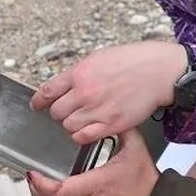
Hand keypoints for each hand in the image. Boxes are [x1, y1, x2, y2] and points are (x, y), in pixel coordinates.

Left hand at [25, 125, 160, 195]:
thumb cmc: (147, 182)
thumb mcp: (135, 149)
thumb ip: (120, 128)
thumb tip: (109, 113)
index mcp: (98, 185)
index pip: (59, 191)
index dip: (40, 184)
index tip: (33, 173)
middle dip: (36, 191)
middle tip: (32, 178)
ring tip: (41, 188)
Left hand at [31, 41, 188, 144]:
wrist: (158, 72)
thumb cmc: (133, 62)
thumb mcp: (99, 58)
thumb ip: (78, 74)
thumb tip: (62, 86)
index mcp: (79, 73)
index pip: (47, 91)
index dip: (39, 101)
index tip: (37, 105)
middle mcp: (85, 92)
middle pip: (56, 113)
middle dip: (60, 113)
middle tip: (69, 110)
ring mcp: (97, 110)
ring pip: (68, 126)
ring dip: (72, 124)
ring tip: (84, 118)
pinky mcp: (110, 124)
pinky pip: (83, 137)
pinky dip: (83, 135)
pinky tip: (90, 128)